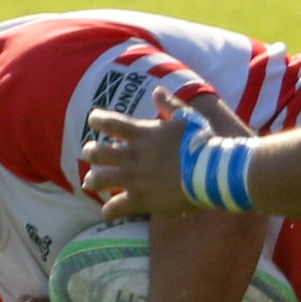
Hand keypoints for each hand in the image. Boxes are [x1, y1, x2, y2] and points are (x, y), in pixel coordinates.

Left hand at [82, 88, 204, 219]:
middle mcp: (133, 155)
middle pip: (96, 152)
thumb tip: (158, 90)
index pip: (109, 122)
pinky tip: (108, 211)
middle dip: (90, 152)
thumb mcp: (187, 117)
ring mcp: (134, 179)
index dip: (97, 120)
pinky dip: (109, 210)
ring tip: (91, 182)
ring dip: (93, 180)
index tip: (93, 120)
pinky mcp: (140, 200)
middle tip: (90, 154)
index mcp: (142, 134)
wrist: (210, 172)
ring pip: (99, 180)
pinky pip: (114, 208)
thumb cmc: (202, 142)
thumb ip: (169, 105)